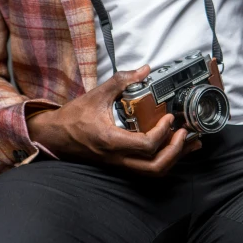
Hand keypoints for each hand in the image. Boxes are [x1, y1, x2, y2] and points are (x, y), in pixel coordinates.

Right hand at [27, 65, 201, 175]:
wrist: (54, 136)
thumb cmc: (71, 119)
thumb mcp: (96, 95)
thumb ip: (121, 81)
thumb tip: (144, 70)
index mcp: (111, 141)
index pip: (146, 145)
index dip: (163, 133)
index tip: (168, 118)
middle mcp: (117, 158)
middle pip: (155, 167)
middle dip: (176, 151)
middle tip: (184, 134)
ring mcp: (120, 164)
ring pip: (153, 172)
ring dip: (174, 158)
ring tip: (188, 143)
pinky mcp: (121, 164)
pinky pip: (147, 169)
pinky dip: (164, 160)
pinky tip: (173, 148)